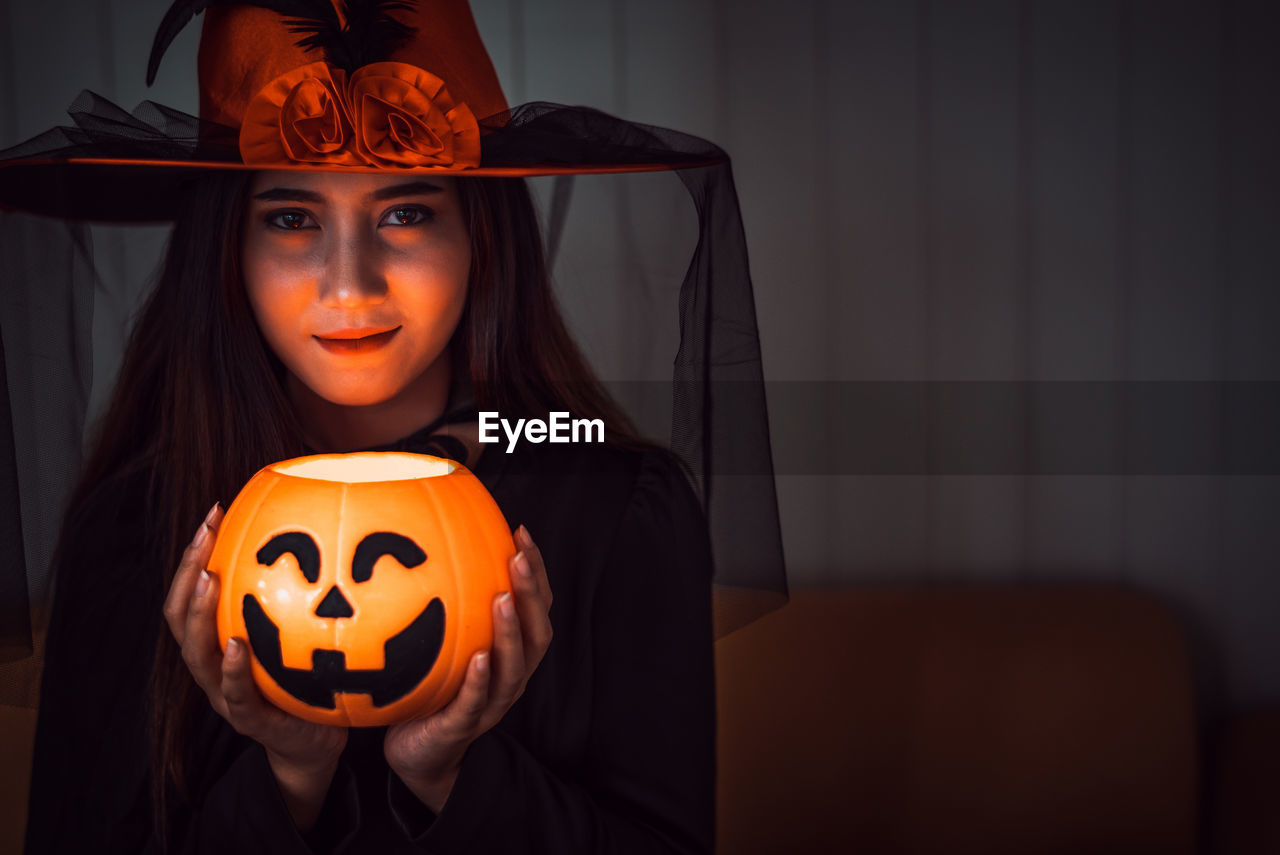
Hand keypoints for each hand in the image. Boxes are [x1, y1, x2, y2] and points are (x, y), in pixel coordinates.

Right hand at [163, 503, 347, 828]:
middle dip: (187, 574)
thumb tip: (331, 528)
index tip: (214, 513)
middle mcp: (214, 667)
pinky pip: (235, 695)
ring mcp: (227, 696)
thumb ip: (297, 597)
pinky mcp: (251, 721)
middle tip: (203, 537)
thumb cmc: (307, 680)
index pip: (191, 594)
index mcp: (219, 643)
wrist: (316, 742)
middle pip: (181, 620)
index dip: (194, 556)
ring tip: (209, 580)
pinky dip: (232, 670)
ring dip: (200, 615)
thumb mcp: (299, 633)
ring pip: (197, 656)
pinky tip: (238, 645)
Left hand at [383, 524, 552, 811]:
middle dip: (530, 593)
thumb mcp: (447, 643)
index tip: (520, 532)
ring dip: (511, 632)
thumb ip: (453, 606)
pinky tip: (479, 657)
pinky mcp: (464, 726)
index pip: (535, 608)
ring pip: (513, 667)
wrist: (419, 753)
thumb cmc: (433, 689)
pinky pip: (476, 702)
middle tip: (518, 557)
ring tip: (504, 599)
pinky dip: (480, 680)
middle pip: (536, 633)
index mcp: (513, 655)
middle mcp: (511, 677)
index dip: (535, 572)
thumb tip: (430, 541)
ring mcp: (491, 703)